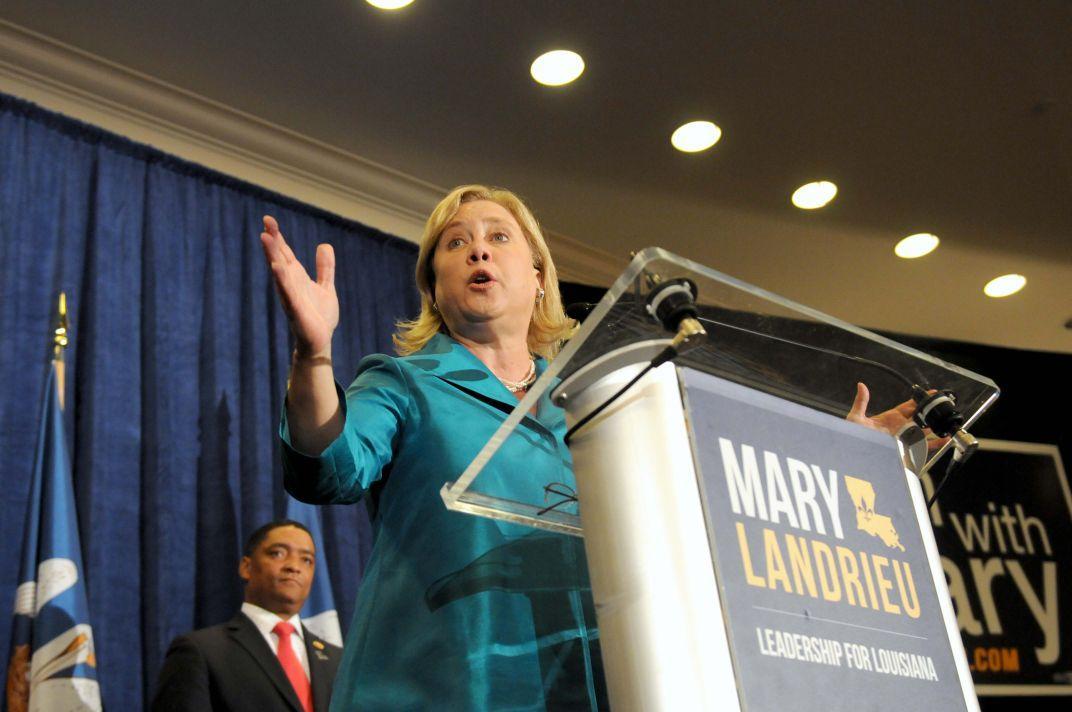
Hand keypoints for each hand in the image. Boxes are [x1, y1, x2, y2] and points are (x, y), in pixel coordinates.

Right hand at [259, 216, 338, 358]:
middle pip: (279, 257)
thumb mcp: (326, 286)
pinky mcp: (295, 309)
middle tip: (266, 222)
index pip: (284, 252)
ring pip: (279, 272)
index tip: (268, 220)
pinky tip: (276, 267)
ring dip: (272, 255)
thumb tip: (324, 245)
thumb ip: (325, 268)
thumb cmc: (319, 316)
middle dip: (273, 240)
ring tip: (265, 238)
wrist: (320, 341)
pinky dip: (281, 279)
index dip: (277, 236)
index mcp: (296, 276)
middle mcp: (289, 283)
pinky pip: (287, 292)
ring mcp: (290, 295)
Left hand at [847, 382, 948, 451]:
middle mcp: (898, 427)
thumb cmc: (853, 437)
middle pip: (919, 417)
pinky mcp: (905, 448)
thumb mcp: (856, 417)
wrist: (854, 453)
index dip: (918, 401)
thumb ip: (861, 401)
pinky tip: (942, 440)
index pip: (908, 407)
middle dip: (929, 411)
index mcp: (890, 418)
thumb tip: (861, 385)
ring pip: (922, 431)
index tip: (929, 394)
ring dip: (933, 426)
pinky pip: (922, 446)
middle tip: (939, 405)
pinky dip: (933, 443)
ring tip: (943, 421)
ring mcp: (903, 438)